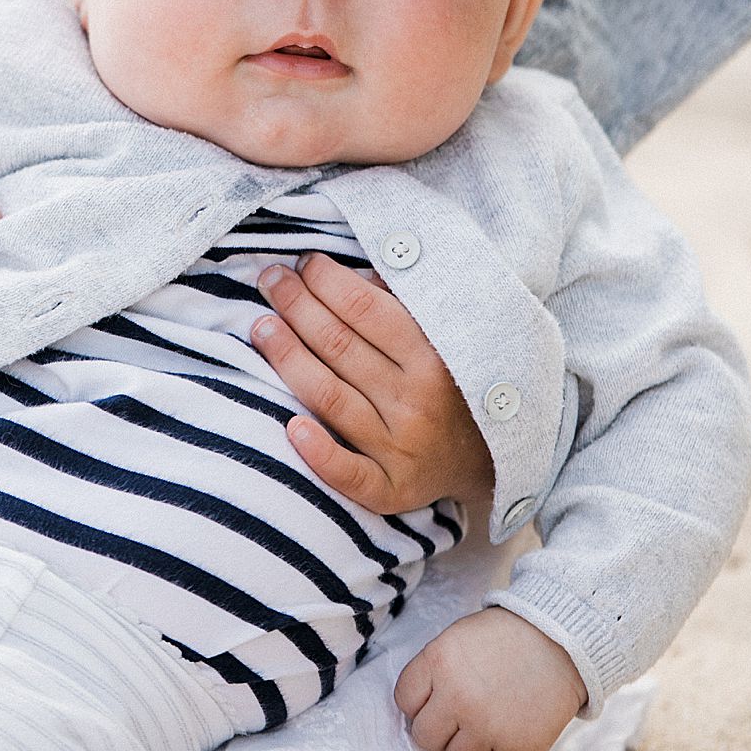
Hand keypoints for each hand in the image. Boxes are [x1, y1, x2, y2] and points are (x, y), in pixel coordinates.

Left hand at [251, 255, 492, 512]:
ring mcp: (402, 447)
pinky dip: (318, 452)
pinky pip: (350, 473)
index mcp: (433, 354)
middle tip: (271, 280)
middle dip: (296, 304)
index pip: (364, 307)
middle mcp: (417, 400)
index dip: (326, 279)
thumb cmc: (453, 383)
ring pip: (330, 396)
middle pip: (339, 344)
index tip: (303, 262)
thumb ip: (401, 302)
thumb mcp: (443, 335)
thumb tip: (350, 270)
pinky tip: (290, 427)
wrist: (489, 461)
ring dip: (287, 357)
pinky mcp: (392, 489)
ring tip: (261, 327)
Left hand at [395, 608, 586, 750]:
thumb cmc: (503, 638)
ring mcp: (487, 726)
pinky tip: (509, 726)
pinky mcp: (516, 749)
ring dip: (469, 743)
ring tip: (487, 717)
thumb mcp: (457, 639)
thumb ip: (433, 672)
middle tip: (458, 715)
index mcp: (438, 662)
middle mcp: (458, 697)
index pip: (404, 700)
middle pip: (425, 737)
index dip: (418, 702)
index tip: (435, 698)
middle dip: (439, 728)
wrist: (559, 642)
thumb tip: (416, 711)